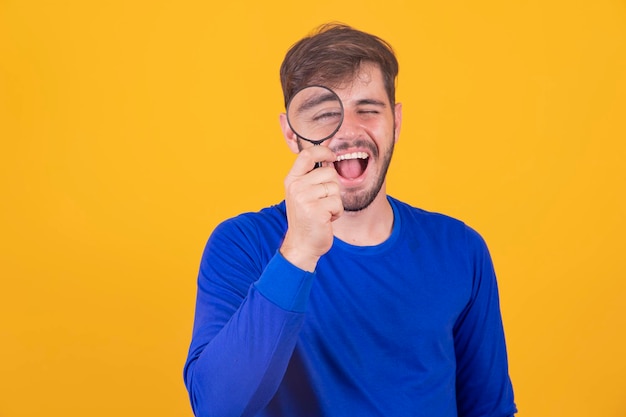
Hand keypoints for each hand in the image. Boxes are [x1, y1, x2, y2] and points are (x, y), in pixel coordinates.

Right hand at [280, 146, 342, 271]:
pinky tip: (326, 219)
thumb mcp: (302, 194)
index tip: (332, 155)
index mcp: (292, 180)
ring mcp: (304, 198)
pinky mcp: (316, 210)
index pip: (307, 155)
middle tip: (322, 202)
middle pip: (329, 172)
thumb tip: (329, 159)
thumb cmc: (306, 219)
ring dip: (335, 201)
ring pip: (335, 188)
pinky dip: (337, 212)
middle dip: (333, 187)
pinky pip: (338, 203)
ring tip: (323, 211)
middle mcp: (296, 187)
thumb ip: (311, 177)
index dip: (323, 151)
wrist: (302, 245)